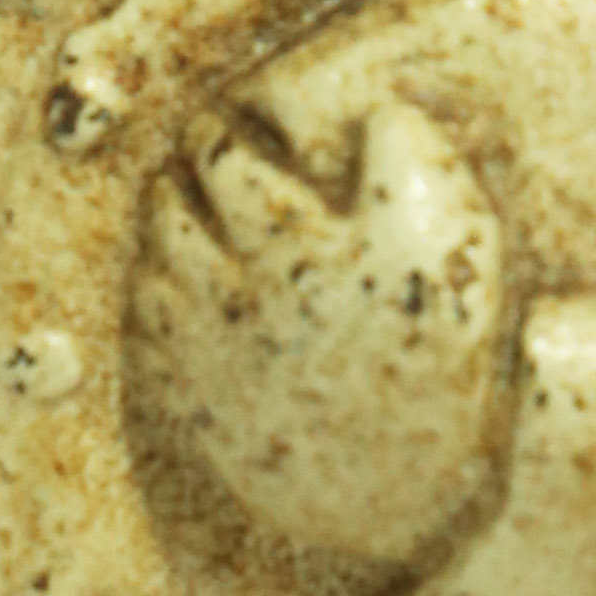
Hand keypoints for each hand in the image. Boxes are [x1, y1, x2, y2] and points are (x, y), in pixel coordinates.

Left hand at [131, 95, 510, 564]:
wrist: (413, 484)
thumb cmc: (442, 349)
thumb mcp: (450, 233)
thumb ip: (412, 152)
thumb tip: (380, 110)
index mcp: (282, 238)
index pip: (219, 155)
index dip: (220, 128)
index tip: (227, 122)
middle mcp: (226, 288)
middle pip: (167, 208)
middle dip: (178, 177)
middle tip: (195, 165)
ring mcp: (203, 352)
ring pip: (149, 270)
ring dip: (159, 238)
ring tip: (182, 221)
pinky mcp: (195, 407)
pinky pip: (145, 341)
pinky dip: (151, 307)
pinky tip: (175, 298)